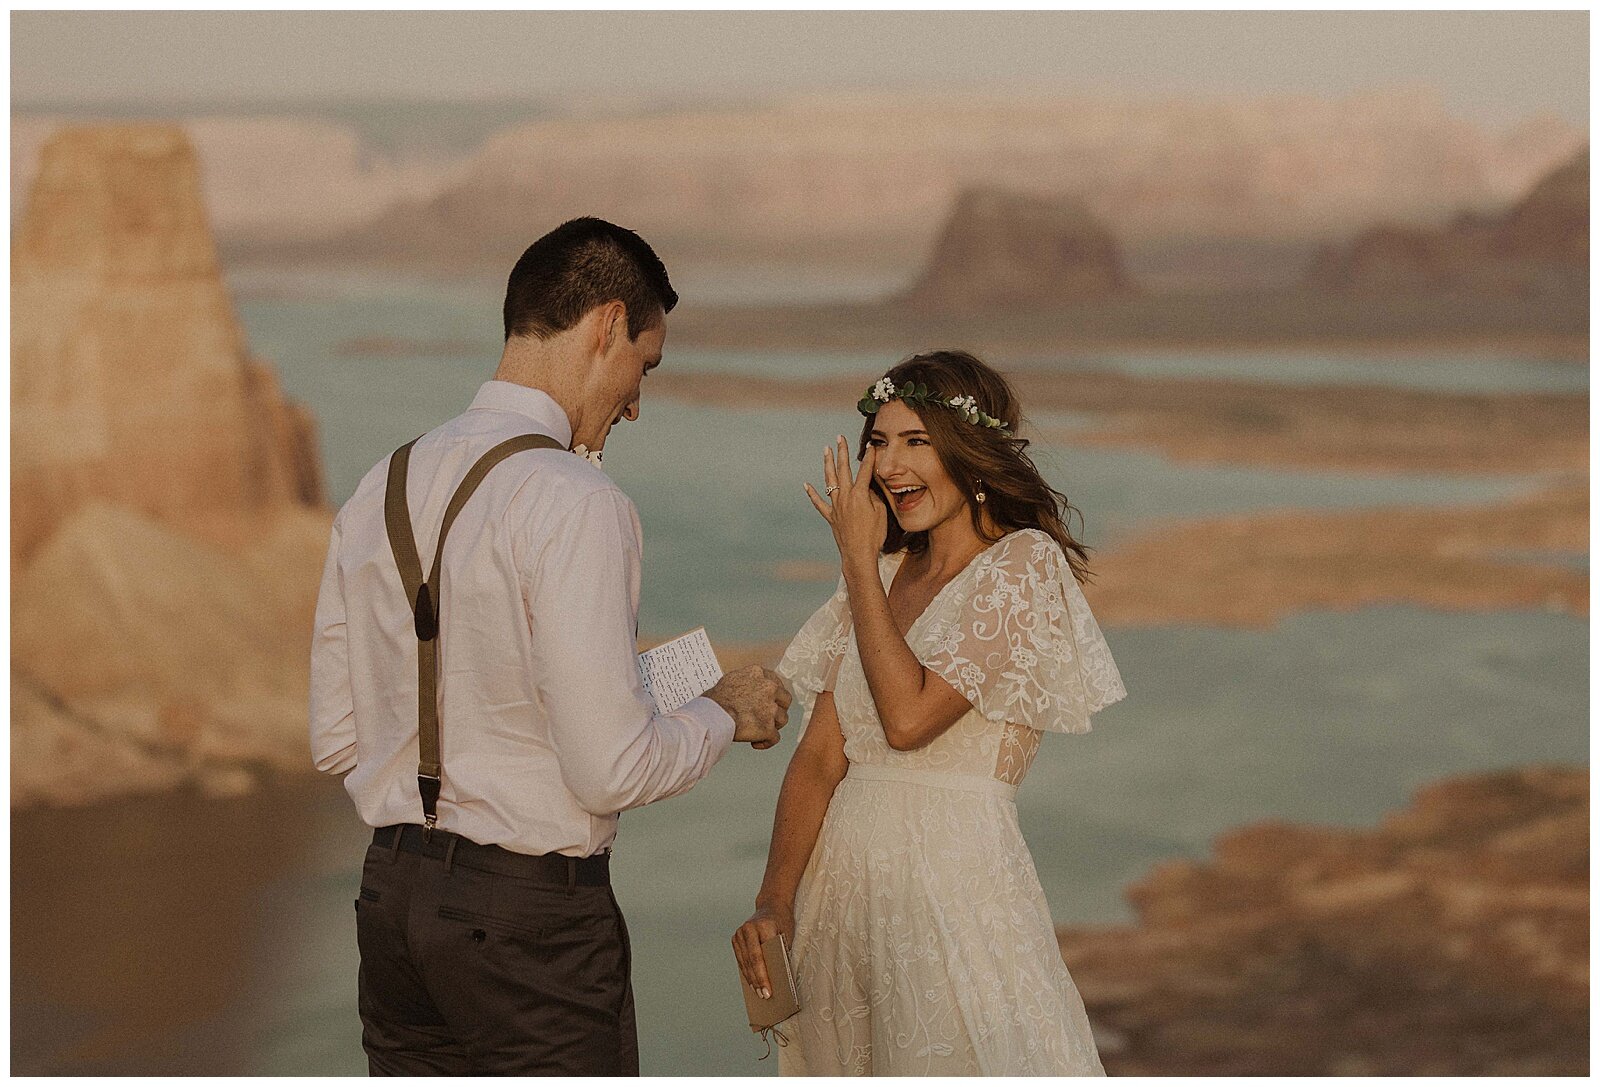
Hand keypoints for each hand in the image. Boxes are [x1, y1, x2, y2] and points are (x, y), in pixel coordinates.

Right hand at [705, 665, 791, 748]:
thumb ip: (747, 682)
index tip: (771, 700)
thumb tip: (749, 689)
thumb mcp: (731, 679)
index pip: (776, 682)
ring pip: (782, 719)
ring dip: (773, 726)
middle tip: (768, 715)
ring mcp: (770, 709)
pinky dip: (766, 742)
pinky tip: (756, 743)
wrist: (712, 715)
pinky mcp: (768, 728)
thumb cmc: (715, 700)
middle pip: (785, 700)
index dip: (774, 694)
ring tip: (760, 730)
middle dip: (778, 709)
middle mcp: (769, 689)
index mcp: (759, 674)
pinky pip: (774, 738)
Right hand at [732, 902, 794, 999]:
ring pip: (744, 962)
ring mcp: (739, 933)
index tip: (768, 992)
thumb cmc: (783, 922)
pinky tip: (752, 983)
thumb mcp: (786, 935)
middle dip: (757, 981)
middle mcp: (747, 929)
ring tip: (758, 993)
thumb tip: (778, 980)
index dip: (763, 976)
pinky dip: (746, 971)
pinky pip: (741, 959)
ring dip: (751, 979)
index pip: (760, 957)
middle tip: (764, 997)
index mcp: (762, 926)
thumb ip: (781, 953)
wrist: (772, 905)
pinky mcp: (736, 938)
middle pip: (751, 961)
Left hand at [805, 435, 887, 572]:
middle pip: (843, 470)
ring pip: (829, 481)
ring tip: (826, 450)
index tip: (871, 445)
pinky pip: (819, 503)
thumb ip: (874, 497)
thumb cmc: (874, 535)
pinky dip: (812, 494)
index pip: (865, 471)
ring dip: (827, 464)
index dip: (869, 458)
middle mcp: (845, 497)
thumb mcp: (881, 513)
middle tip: (840, 437)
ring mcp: (836, 506)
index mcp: (860, 494)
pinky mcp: (831, 517)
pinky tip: (806, 485)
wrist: (859, 554)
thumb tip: (868, 488)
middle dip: (842, 452)